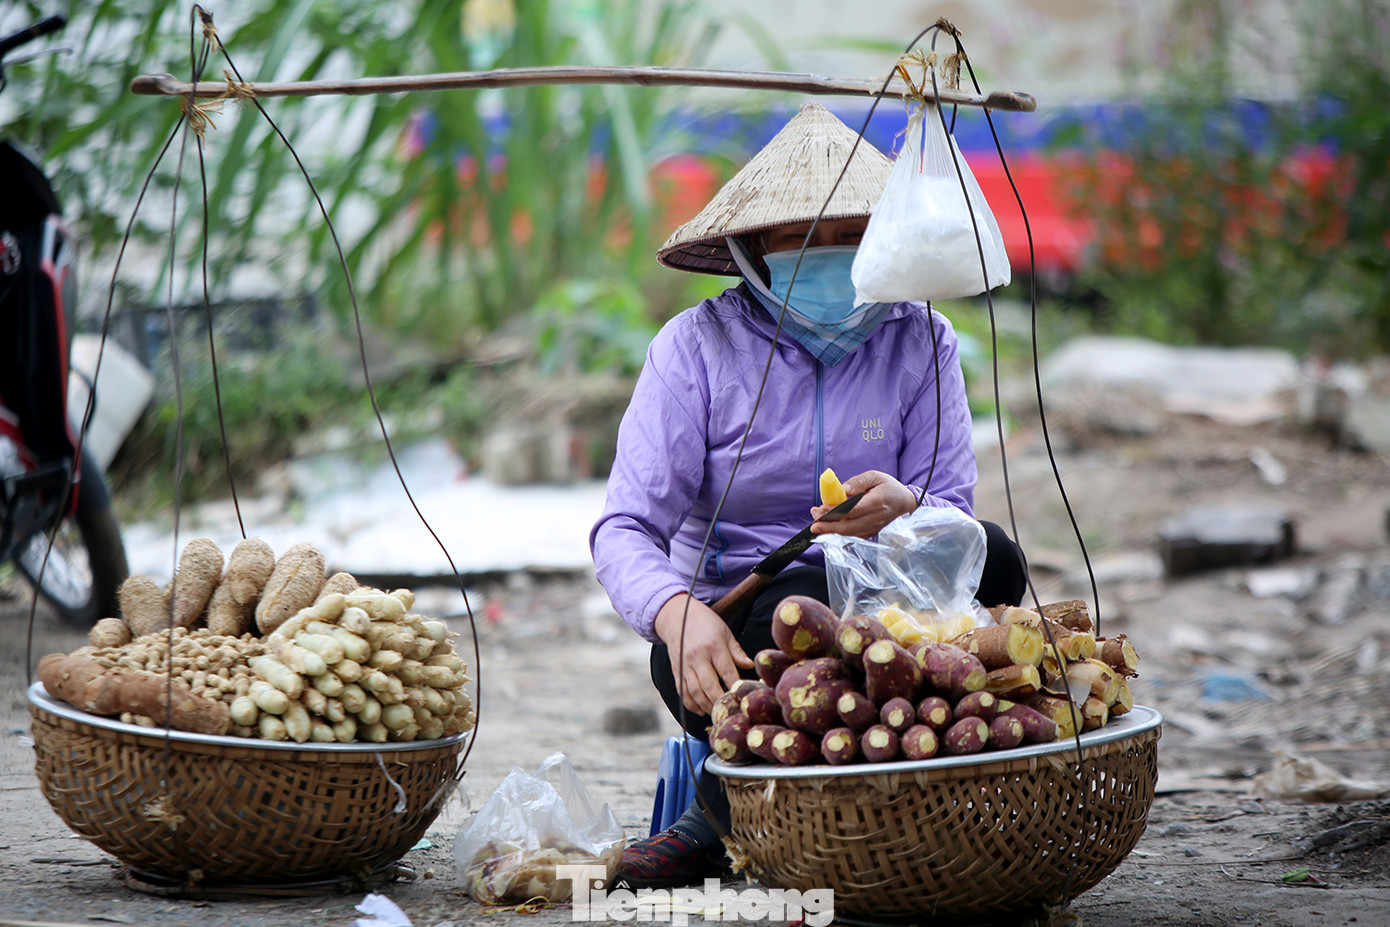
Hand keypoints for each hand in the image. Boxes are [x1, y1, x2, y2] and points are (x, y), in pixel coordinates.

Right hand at [654, 593, 753, 715]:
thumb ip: (736, 651)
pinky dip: (691, 704)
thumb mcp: (725, 632)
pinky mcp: (676, 671)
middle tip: (731, 711)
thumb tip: (749, 666)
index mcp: (713, 646)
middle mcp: (697, 657)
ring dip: (707, 706)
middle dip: (721, 701)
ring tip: (717, 713)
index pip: (726, 671)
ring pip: (695, 692)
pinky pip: (682, 692)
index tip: (743, 697)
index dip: (735, 686)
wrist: (677, 616)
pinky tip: (701, 710)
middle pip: (710, 685)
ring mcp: (685, 665)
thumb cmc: (706, 623)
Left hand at [809, 470, 916, 538]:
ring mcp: (873, 528)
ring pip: (849, 534)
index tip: (821, 509)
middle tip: (814, 525)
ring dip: (831, 532)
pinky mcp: (870, 532)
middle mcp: (875, 518)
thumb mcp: (875, 476)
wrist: (905, 503)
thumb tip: (842, 490)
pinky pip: (853, 537)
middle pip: (849, 527)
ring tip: (817, 525)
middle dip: (829, 527)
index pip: (853, 510)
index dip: (836, 511)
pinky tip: (827, 530)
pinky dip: (839, 536)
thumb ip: (858, 482)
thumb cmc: (889, 488)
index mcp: (876, 502)